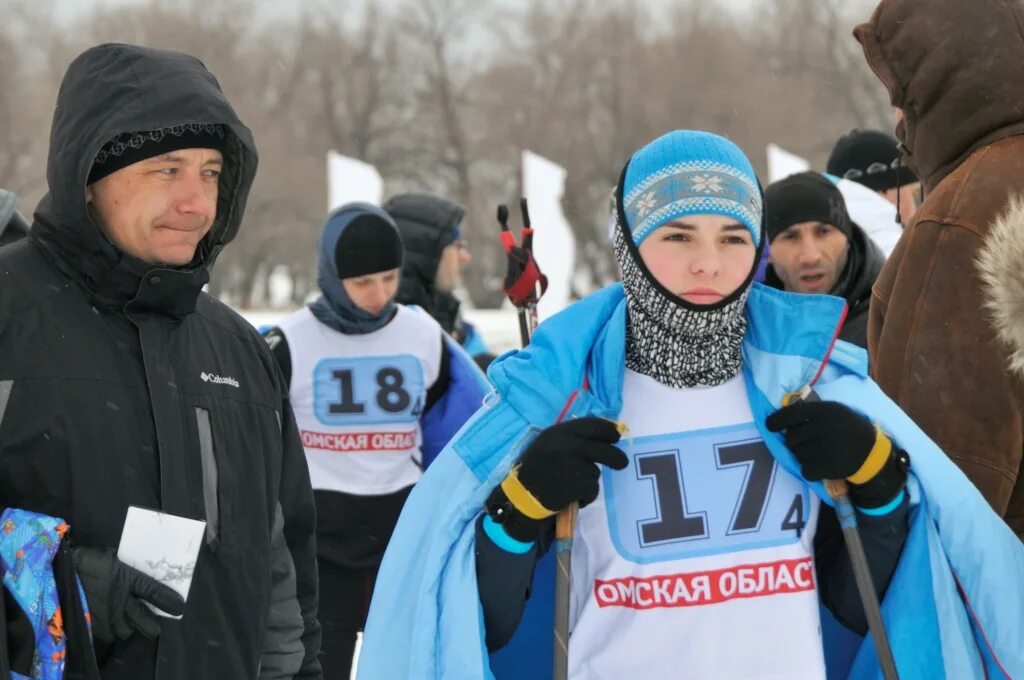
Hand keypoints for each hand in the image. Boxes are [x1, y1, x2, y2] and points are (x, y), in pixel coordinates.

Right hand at [73, 546, 185, 642]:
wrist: (59, 572)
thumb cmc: (85, 560)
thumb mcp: (110, 556)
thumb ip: (125, 566)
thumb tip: (139, 563)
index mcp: (127, 578)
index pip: (153, 591)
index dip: (167, 600)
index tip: (179, 607)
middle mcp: (120, 600)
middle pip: (144, 620)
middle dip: (151, 625)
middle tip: (155, 626)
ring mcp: (106, 614)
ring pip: (126, 630)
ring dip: (129, 628)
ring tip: (129, 624)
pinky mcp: (93, 624)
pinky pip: (107, 634)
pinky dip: (111, 631)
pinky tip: (110, 626)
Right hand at [487, 417, 627, 540]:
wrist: (521, 496)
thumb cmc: (532, 471)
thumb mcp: (546, 445)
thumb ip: (568, 439)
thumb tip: (597, 438)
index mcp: (559, 432)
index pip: (592, 424)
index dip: (607, 429)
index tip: (615, 436)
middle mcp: (569, 443)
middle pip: (604, 448)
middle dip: (616, 457)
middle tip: (621, 462)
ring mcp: (576, 462)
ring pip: (596, 472)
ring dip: (588, 481)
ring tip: (568, 486)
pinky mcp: (581, 482)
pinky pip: (592, 490)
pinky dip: (584, 496)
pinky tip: (568, 496)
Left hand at [765, 400, 906, 508]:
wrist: (872, 453)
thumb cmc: (850, 428)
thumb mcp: (835, 411)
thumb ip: (812, 411)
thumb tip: (784, 415)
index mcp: (823, 411)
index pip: (790, 414)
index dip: (776, 421)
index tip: (769, 426)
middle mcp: (822, 428)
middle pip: (790, 439)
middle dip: (794, 443)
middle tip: (806, 444)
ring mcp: (824, 448)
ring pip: (797, 455)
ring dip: (803, 456)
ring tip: (818, 453)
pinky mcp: (827, 467)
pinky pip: (805, 470)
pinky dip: (810, 470)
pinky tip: (820, 465)